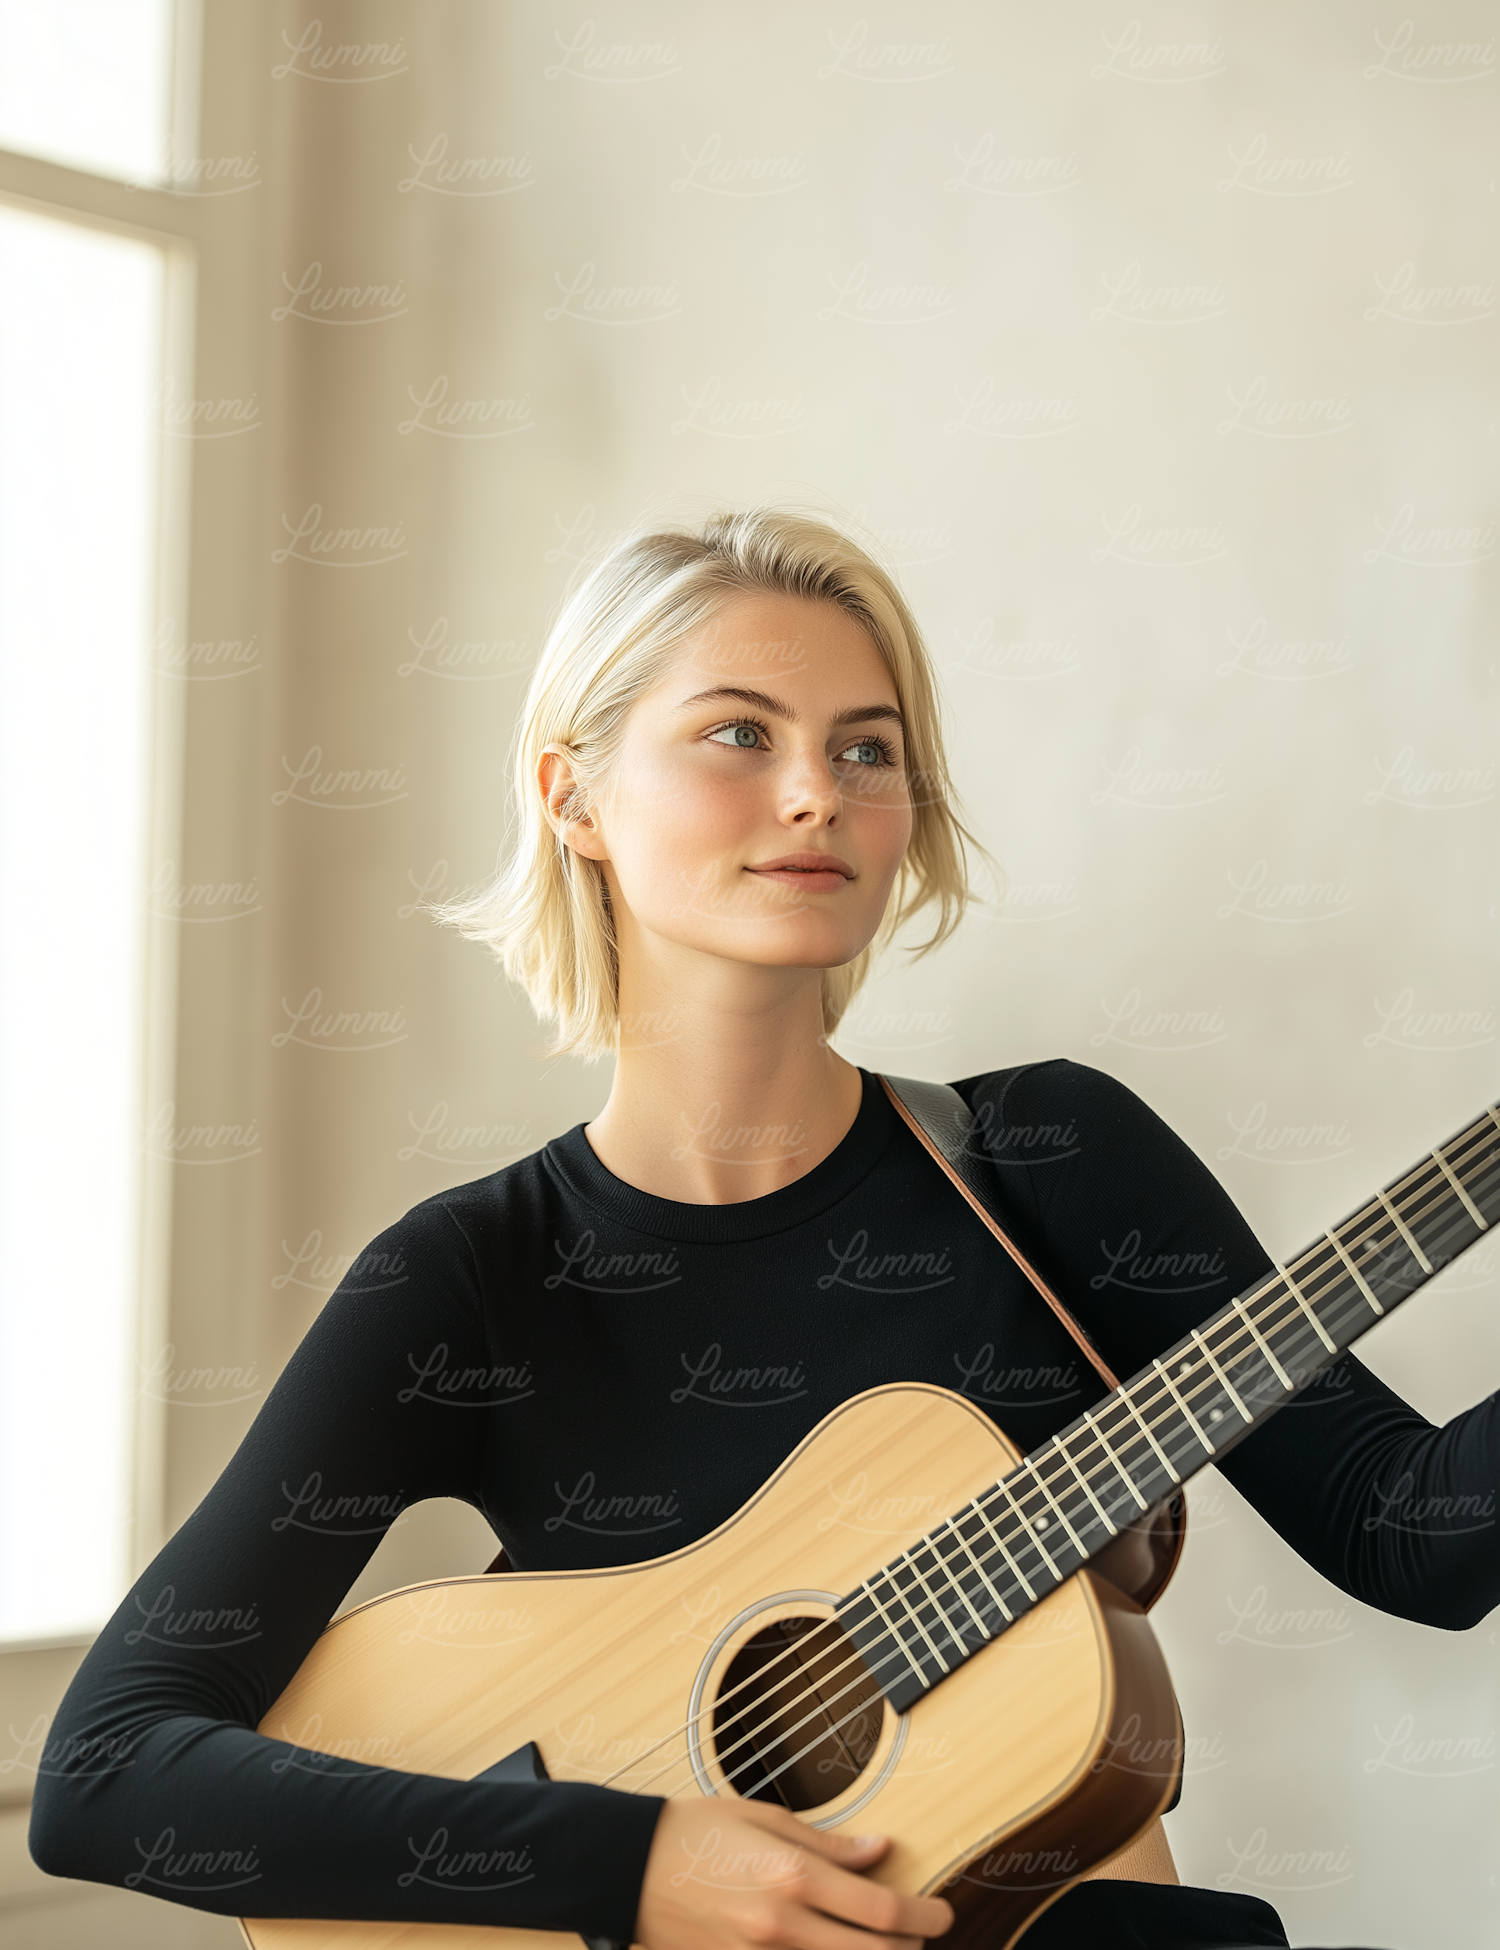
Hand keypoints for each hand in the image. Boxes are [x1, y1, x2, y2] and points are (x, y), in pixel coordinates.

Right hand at [635, 1799, 953, 1949]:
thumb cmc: (696, 1831)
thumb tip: (879, 1850)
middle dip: (911, 1949)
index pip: (881, 1912)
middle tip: (925, 1934)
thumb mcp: (764, 1818)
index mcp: (793, 1875)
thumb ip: (828, 1842)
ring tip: (886, 1947)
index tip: (943, 1912)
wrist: (630, 1867)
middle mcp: (783, 1925)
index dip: (925, 1916)